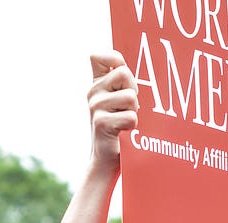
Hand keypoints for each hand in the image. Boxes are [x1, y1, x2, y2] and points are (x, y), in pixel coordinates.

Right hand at [88, 51, 138, 172]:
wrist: (107, 159)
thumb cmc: (121, 127)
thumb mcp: (120, 101)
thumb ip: (123, 82)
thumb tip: (134, 65)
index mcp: (97, 84)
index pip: (97, 56)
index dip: (114, 59)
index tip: (122, 75)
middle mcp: (93, 92)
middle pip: (123, 73)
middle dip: (134, 89)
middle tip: (129, 107)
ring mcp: (95, 107)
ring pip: (130, 96)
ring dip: (134, 111)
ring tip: (125, 121)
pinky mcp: (101, 123)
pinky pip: (130, 117)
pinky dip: (133, 126)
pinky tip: (124, 132)